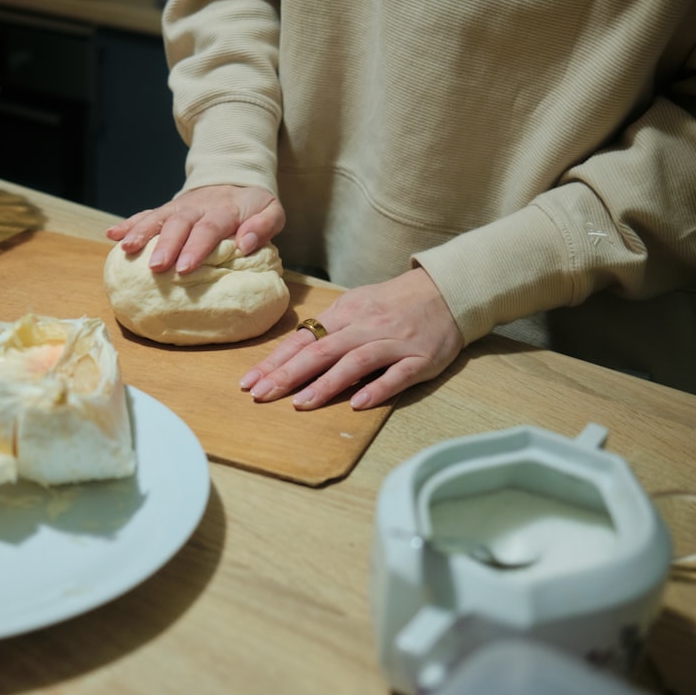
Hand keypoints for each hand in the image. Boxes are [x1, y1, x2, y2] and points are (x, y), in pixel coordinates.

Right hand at [105, 185, 284, 273]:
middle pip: (179, 224)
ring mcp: (179, 207)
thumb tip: (246, 244)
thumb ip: (264, 226)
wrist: (235, 178)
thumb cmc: (254, 205)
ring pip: (158, 218)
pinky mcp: (167, 210)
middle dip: (166, 245)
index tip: (184, 268)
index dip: (196, 248)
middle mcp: (197, 207)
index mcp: (225, 210)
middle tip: (155, 267)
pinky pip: (146, 214)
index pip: (209, 229)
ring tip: (126, 249)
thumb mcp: (272, 210)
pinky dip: (129, 224)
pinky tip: (112, 235)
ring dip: (141, 233)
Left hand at [240, 268, 464, 409]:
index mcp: (346, 313)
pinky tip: (357, 404)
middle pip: (321, 350)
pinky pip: (397, 374)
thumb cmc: (394, 303)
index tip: (248, 382)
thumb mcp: (357, 306)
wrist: (447, 290)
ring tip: (301, 403)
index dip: (275, 362)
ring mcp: (393, 342)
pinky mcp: (420, 358)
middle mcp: (365, 326)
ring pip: (355, 361)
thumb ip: (328, 329)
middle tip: (262, 395)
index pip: (303, 339)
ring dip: (326, 383)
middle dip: (288, 374)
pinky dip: (377, 388)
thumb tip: (291, 353)